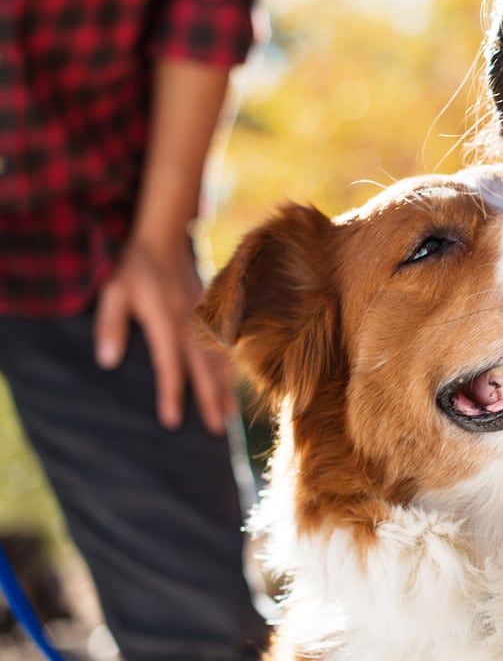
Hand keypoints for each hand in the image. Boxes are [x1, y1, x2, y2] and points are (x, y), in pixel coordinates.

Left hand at [94, 235, 235, 433]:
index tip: (172, 421)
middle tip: (217, 430)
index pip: (169, 365)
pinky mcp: (212, 315)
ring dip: (224, 389)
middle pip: (203, 369)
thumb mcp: (112, 293)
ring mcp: (205, 319)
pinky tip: (230, 386)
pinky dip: (229, 369)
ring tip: (228, 417)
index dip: (171, 394)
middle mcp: (190, 323)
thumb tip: (107, 361)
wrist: (164, 239)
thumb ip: (109, 326)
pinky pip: (224, 348)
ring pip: (218, 360)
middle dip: (209, 400)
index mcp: (165, 320)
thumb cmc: (134, 269)